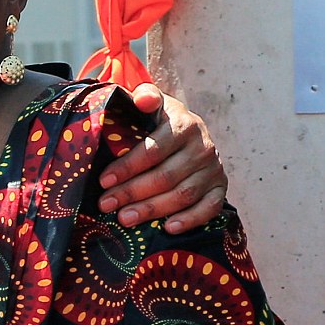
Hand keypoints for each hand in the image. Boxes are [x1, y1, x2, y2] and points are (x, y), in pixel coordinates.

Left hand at [98, 84, 225, 232]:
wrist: (189, 131)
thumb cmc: (160, 121)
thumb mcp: (153, 103)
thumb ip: (146, 96)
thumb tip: (143, 100)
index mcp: (183, 125)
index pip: (153, 149)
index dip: (128, 166)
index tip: (104, 181)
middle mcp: (202, 147)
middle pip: (165, 176)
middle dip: (132, 192)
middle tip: (106, 205)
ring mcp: (213, 169)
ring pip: (183, 195)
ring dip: (152, 209)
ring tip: (124, 218)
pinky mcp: (220, 187)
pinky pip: (209, 208)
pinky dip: (190, 220)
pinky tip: (168, 228)